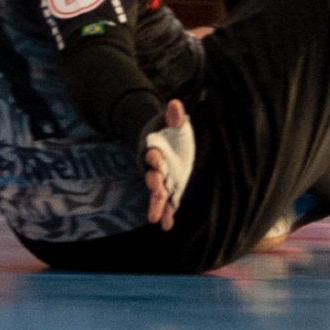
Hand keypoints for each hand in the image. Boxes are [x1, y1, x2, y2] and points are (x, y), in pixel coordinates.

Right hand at [143, 100, 193, 229]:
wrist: (165, 142)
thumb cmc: (170, 131)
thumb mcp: (174, 122)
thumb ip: (175, 116)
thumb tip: (175, 104)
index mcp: (155, 151)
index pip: (153, 154)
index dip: (154, 156)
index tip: (156, 157)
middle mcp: (156, 168)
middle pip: (153, 177)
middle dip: (155, 183)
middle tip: (158, 190)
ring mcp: (162, 180)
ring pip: (158, 193)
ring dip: (157, 205)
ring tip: (155, 219)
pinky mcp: (170, 188)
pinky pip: (168, 202)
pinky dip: (167, 213)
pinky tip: (167, 225)